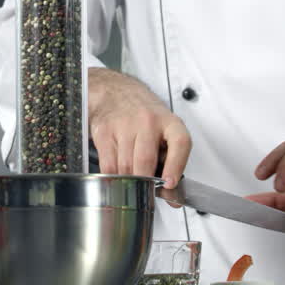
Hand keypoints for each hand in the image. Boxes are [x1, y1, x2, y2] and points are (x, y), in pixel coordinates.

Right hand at [88, 68, 190, 186]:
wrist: (116, 93)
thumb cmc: (145, 116)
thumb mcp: (165, 129)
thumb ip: (170, 157)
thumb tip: (169, 191)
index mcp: (169, 122)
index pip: (180, 142)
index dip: (176, 166)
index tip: (170, 183)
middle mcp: (148, 121)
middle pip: (145, 160)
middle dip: (145, 182)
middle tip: (145, 191)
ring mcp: (124, 125)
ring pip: (125, 166)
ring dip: (128, 180)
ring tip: (132, 181)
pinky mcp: (105, 131)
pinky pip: (108, 165)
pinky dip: (113, 177)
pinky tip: (118, 175)